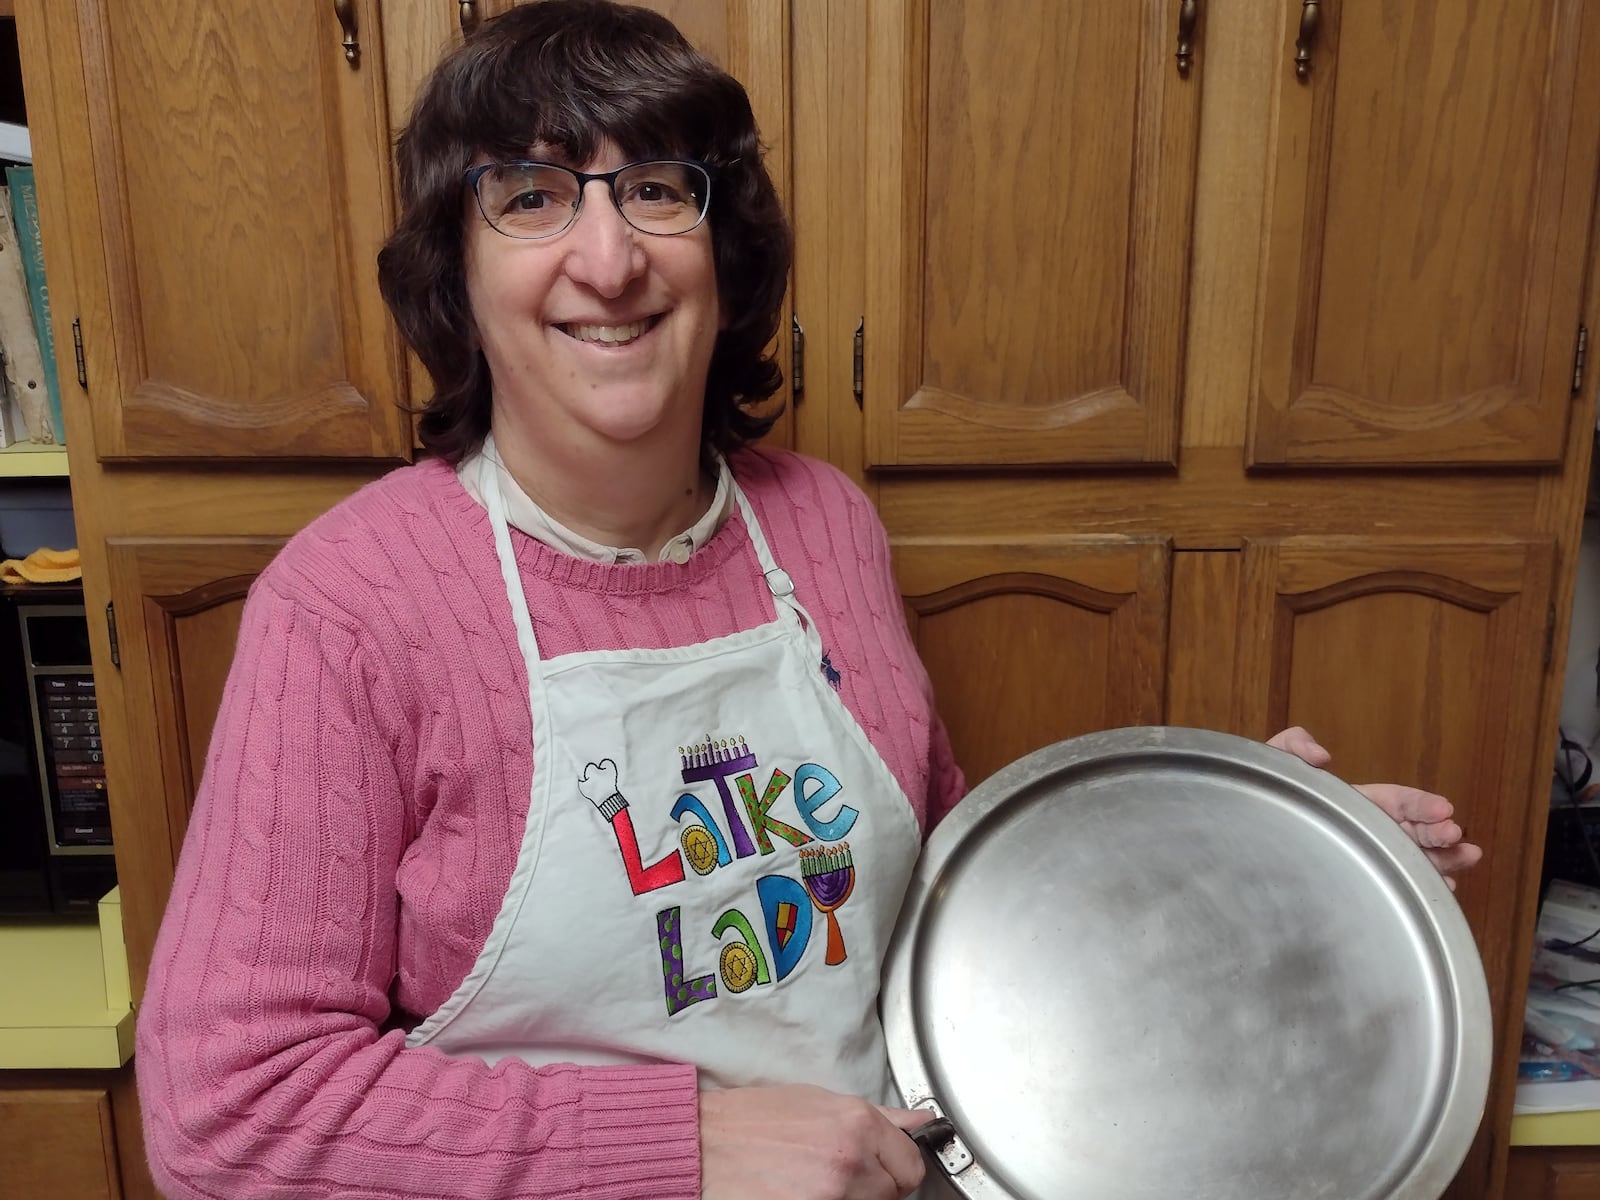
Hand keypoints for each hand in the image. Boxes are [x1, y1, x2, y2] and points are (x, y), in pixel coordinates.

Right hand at [699, 1084, 928, 1199]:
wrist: (700, 1146)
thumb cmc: (748, 1122)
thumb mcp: (817, 1102)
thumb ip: (874, 1118)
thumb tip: (919, 1123)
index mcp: (857, 1124)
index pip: (911, 1165)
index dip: (896, 1168)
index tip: (882, 1169)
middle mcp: (851, 1162)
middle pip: (892, 1194)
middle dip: (872, 1187)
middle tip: (834, 1174)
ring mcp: (832, 1197)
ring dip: (850, 1199)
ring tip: (812, 1183)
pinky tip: (801, 1194)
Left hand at [1266, 726, 1483, 889]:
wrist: (1237, 842)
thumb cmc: (1258, 802)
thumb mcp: (1272, 765)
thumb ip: (1292, 745)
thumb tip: (1322, 755)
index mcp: (1353, 803)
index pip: (1396, 802)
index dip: (1421, 805)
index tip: (1444, 810)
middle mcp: (1364, 831)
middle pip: (1413, 832)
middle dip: (1441, 834)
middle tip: (1460, 840)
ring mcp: (1364, 858)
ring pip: (1413, 859)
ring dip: (1444, 860)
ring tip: (1467, 860)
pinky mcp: (1359, 884)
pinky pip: (1398, 885)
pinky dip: (1422, 887)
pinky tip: (1440, 891)